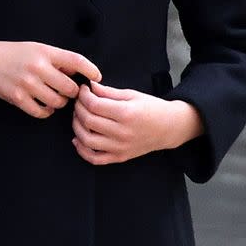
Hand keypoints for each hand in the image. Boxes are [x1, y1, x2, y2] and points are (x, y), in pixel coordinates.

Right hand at [0, 40, 100, 118]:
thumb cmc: (15, 54)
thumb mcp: (37, 49)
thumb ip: (57, 59)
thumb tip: (79, 72)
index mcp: (45, 52)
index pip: (75, 60)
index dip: (90, 69)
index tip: (97, 77)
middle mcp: (37, 67)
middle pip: (69, 87)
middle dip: (72, 92)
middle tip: (69, 91)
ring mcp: (27, 84)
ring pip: (57, 102)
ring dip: (60, 102)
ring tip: (55, 97)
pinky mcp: (18, 98)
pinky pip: (41, 112)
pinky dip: (46, 111)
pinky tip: (45, 106)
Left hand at [72, 81, 202, 164]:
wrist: (169, 128)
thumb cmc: (152, 108)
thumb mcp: (132, 95)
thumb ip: (109, 92)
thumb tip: (89, 87)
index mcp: (126, 113)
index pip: (94, 105)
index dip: (83, 96)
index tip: (83, 90)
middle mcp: (122, 132)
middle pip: (88, 121)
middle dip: (78, 109)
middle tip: (79, 102)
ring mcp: (120, 147)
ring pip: (87, 140)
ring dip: (77, 127)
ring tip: (78, 117)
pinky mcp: (119, 157)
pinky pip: (95, 158)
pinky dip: (82, 150)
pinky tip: (79, 139)